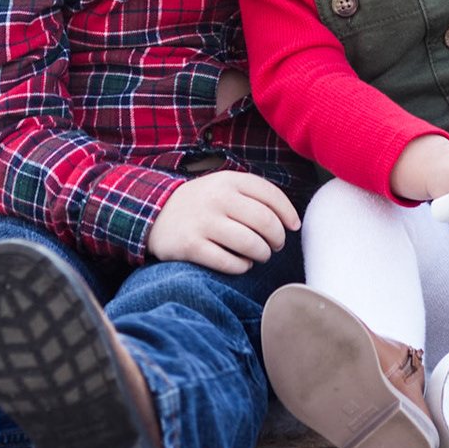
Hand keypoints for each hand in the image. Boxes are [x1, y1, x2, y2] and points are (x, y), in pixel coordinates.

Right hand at [147, 171, 301, 273]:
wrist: (155, 213)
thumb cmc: (201, 204)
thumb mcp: (224, 186)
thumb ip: (254, 195)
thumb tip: (291, 220)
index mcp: (229, 180)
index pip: (271, 195)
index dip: (288, 213)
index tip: (293, 227)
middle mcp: (217, 198)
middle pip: (265, 222)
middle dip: (278, 238)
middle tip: (276, 245)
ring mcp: (203, 222)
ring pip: (250, 244)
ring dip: (262, 254)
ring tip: (260, 255)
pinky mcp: (191, 246)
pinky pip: (229, 263)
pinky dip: (242, 266)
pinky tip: (242, 264)